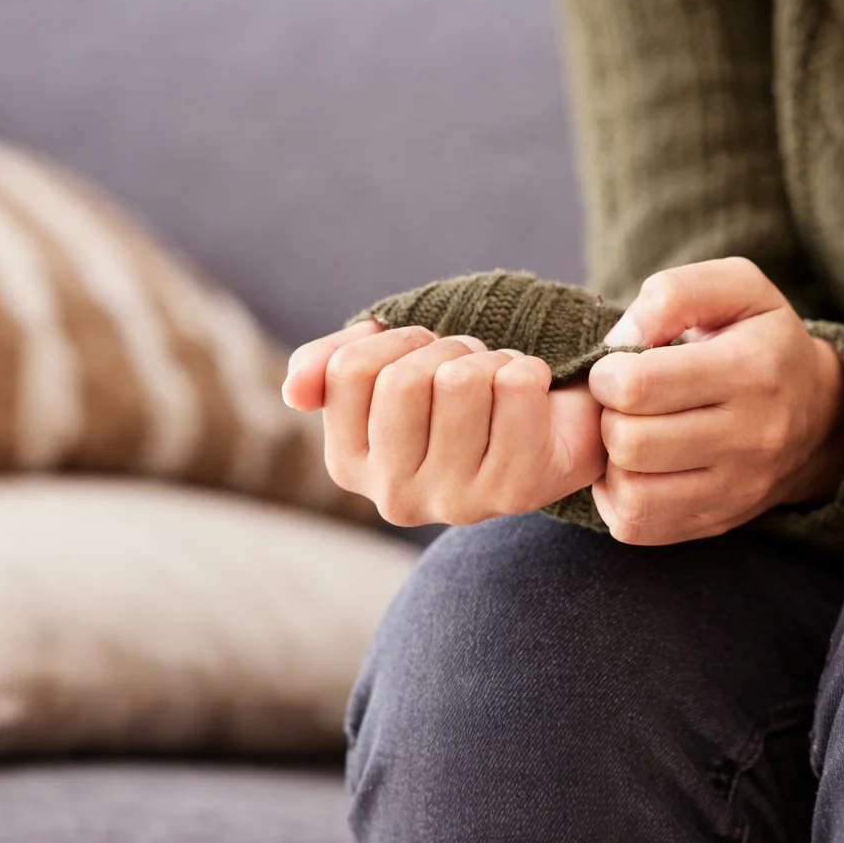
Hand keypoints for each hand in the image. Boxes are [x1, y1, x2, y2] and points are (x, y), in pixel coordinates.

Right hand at [282, 321, 605, 526]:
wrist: (549, 429)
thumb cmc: (458, 395)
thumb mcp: (385, 369)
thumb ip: (327, 366)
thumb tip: (295, 391)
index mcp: (349, 466)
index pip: (350, 370)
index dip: (397, 341)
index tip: (423, 354)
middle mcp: (395, 498)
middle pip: (404, 380)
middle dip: (444, 349)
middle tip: (467, 365)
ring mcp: (456, 501)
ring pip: (460, 380)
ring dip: (487, 359)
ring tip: (496, 382)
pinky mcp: (517, 490)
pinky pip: (515, 386)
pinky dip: (528, 369)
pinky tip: (530, 397)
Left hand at [587, 257, 843, 544]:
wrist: (818, 415)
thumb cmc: (761, 341)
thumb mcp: (736, 289)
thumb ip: (674, 294)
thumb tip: (620, 341)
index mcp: (751, 371)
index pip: (640, 386)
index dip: (607, 374)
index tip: (616, 368)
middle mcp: (751, 438)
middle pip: (630, 443)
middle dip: (608, 417)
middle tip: (622, 404)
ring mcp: (736, 490)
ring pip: (631, 494)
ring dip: (611, 462)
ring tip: (629, 434)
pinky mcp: (717, 522)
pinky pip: (636, 526)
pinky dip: (619, 498)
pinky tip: (635, 468)